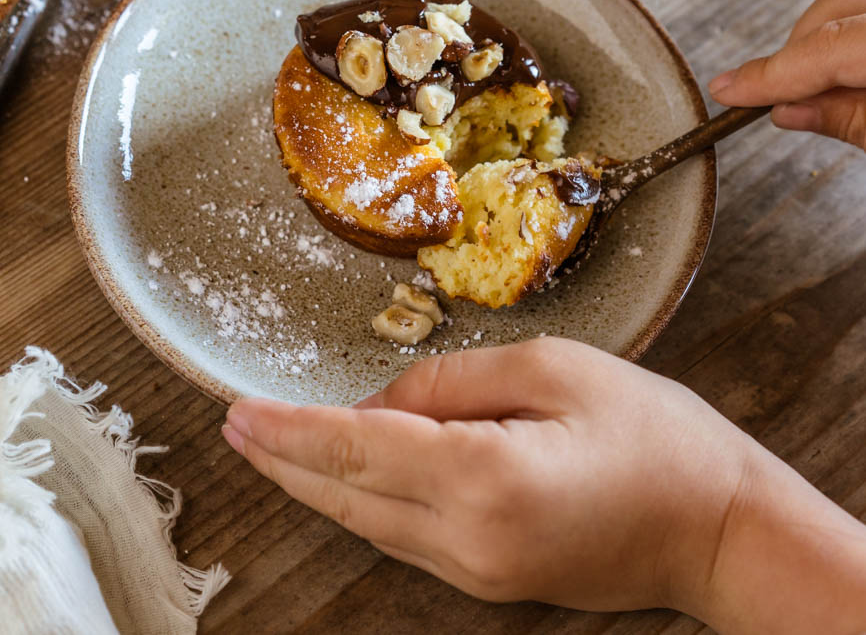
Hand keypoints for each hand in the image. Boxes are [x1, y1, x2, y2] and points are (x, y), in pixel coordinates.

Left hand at [221, 338, 755, 616]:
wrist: (716, 526)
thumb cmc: (652, 434)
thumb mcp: (553, 370)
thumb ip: (455, 382)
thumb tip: (384, 402)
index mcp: (486, 479)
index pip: (360, 447)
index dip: (290, 429)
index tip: (238, 411)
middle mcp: (469, 541)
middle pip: (348, 496)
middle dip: (284, 461)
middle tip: (235, 427)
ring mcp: (477, 572)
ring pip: (369, 522)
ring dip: (317, 481)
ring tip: (273, 445)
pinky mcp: (490, 581)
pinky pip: (403, 537)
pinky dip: (364, 499)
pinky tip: (346, 474)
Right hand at [709, 0, 865, 148]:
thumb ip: (850, 119)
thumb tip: (790, 110)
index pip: (824, 48)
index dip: (769, 75)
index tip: (729, 92)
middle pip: (836, 3)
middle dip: (799, 48)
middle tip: (782, 95)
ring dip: (827, 29)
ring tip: (821, 79)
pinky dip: (854, 20)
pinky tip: (853, 55)